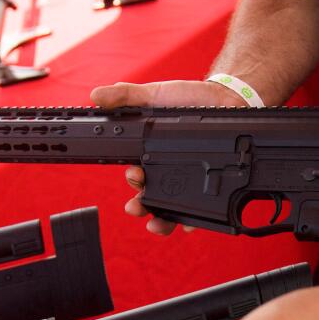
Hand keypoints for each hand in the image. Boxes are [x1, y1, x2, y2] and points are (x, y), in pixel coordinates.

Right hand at [91, 79, 245, 234]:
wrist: (223, 98)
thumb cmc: (187, 98)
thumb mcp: (153, 94)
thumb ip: (125, 96)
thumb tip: (95, 96)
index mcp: (150, 154)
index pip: (136, 173)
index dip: (132, 180)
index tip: (134, 175)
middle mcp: (166, 171)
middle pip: (148, 198)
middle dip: (139, 207)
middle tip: (136, 207)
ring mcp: (187, 180)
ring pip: (169, 209)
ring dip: (159, 221)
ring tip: (155, 225)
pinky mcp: (206, 187)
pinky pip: (198, 211)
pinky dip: (191, 222)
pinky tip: (187, 225)